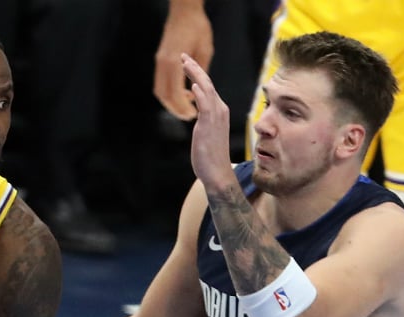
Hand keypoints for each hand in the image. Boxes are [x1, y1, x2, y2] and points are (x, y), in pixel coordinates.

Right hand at [154, 0, 212, 120]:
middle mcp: (164, 63)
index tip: (193, 114)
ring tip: (185, 108)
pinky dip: (169, 92)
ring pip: (160, 91)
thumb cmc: (198, 27)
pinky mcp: (160, 60)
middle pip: (164, 95)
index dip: (183, 107)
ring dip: (170, 102)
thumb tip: (201, 89)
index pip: (175, 92)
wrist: (184, 10)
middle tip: (188, 116)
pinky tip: (182, 93)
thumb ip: (201, 71)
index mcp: (174, 62)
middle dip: (175, 109)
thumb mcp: (206, 50)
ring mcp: (159, 61)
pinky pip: (160, 82)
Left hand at [182, 53, 234, 188]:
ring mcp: (216, 117)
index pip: (208, 87)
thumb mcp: (206, 133)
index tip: (187, 63)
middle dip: (195, 69)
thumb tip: (198, 116)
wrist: (218, 172)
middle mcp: (220, 110)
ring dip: (195, 75)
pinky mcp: (209, 125)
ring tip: (185, 63)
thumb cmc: (211, 155)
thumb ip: (204, 121)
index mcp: (219, 111)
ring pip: (206, 89)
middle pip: (207, 83)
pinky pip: (205, 106)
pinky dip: (200, 94)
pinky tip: (193, 85)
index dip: (197, 74)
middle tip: (183, 56)